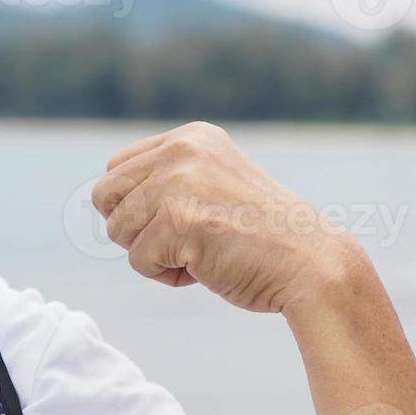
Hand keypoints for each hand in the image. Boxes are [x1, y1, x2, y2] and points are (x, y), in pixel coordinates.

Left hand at [93, 122, 365, 314]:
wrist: (313, 267)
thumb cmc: (268, 240)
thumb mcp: (216, 188)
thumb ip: (170, 182)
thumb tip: (102, 198)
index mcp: (192, 138)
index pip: (118, 169)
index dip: (141, 208)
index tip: (188, 224)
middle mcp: (181, 151)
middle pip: (107, 197)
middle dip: (138, 230)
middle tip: (187, 243)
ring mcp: (177, 184)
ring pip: (118, 231)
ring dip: (154, 255)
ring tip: (203, 255)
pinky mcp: (176, 222)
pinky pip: (139, 261)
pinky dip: (169, 276)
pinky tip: (209, 269)